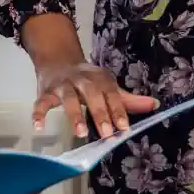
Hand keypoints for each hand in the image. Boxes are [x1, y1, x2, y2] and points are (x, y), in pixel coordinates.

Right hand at [33, 60, 159, 139]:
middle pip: (92, 93)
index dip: (118, 110)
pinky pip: (41, 102)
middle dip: (99, 112)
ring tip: (80, 132)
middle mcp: (82, 80)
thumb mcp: (107, 86)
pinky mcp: (45, 91)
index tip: (124, 129)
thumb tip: (155, 105)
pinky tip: (39, 128)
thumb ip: (128, 99)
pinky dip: (38, 114)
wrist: (58, 59)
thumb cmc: (87, 80)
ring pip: (68, 97)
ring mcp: (63, 85)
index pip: (112, 93)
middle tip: (106, 133)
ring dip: (74, 114)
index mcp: (100, 79)